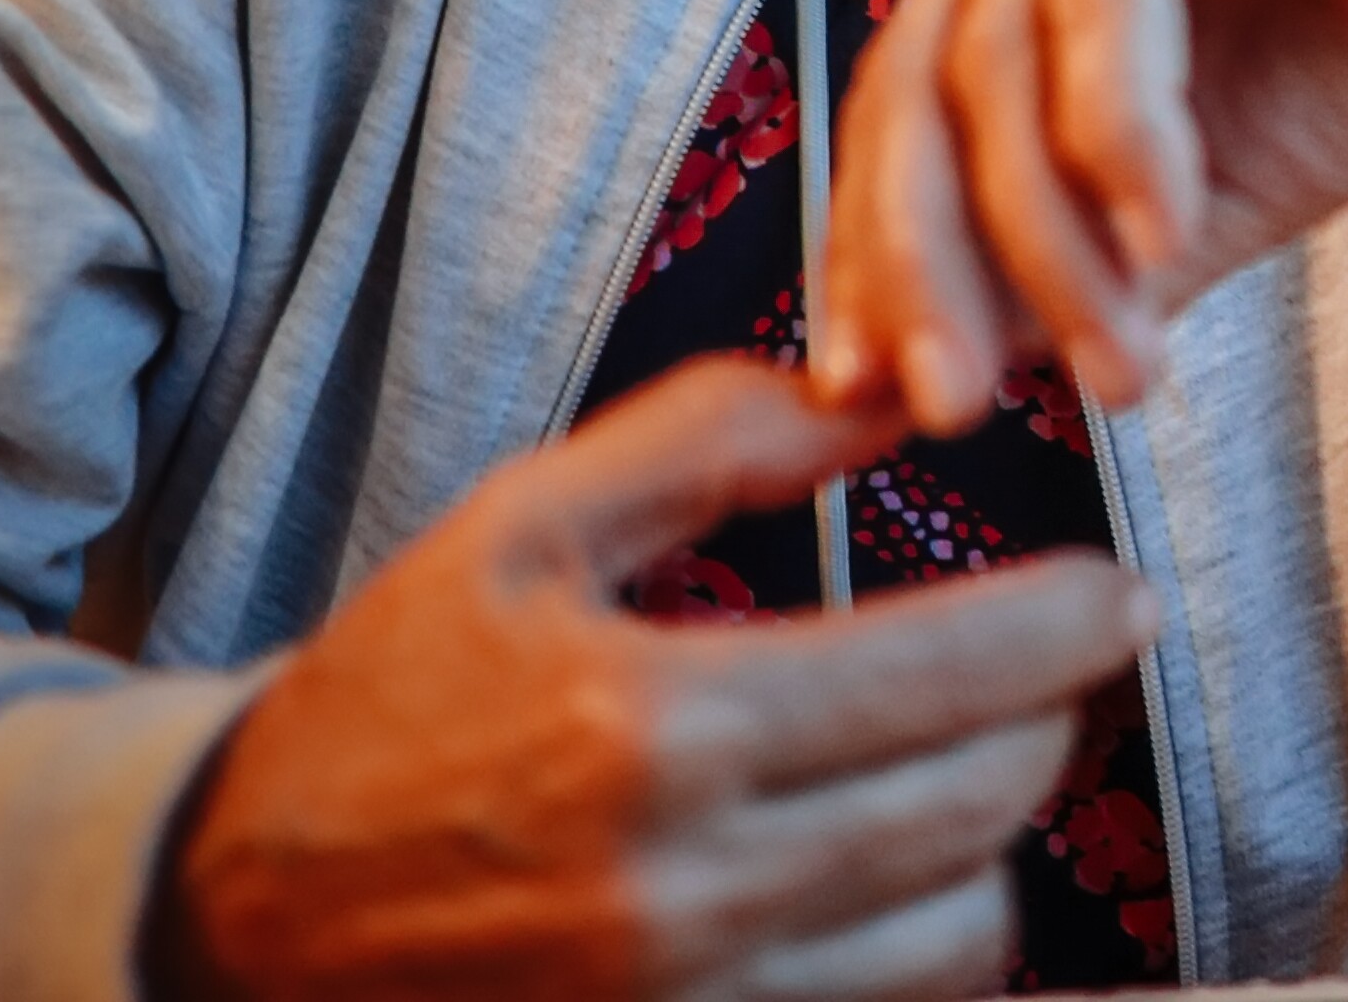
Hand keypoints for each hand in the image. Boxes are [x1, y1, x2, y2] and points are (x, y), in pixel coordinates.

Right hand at [147, 356, 1156, 1000]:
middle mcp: (681, 887)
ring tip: (964, 774)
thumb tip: (883, 401)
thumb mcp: (521, 525)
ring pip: (958, 935)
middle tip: (1050, 671)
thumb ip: (712, 439)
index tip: (1116, 594)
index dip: (1070, 625)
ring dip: (989, 847)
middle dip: (1048, 721)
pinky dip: (920, 949)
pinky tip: (893, 877)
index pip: (951, 673)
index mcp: (651, 728)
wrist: (231, 906)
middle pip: (983, 804)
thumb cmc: (388, 699)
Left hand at [819, 0, 1347, 433]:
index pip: (914, 91)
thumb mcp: (1218, 188)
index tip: (875, 395)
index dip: (880, 245)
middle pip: (927, 69)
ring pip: (1007, 42)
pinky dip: (1121, 128)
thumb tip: (943, 381)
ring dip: (1048, 230)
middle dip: (927, 255)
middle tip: (952, 406)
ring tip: (1122, 357)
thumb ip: (1087, 256)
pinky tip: (1170, 236)